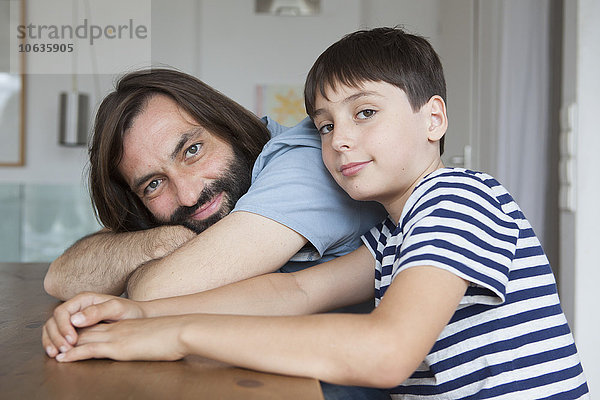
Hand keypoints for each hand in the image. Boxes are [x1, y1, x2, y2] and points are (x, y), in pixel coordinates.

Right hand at [42, 292, 145, 357]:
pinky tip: (56, 353)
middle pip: (53, 321)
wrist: (137, 316)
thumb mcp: (117, 308)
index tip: (71, 340)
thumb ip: (97, 311)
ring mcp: (73, 318)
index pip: (63, 312)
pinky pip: (58, 336)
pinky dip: (54, 344)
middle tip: (64, 350)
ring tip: (55, 354)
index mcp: (83, 299)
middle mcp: (76, 308)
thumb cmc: (129, 310)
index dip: (63, 327)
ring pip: (52, 329)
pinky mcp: (74, 330)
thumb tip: (75, 319)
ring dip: (51, 341)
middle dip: (55, 336)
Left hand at [53, 316, 188, 361]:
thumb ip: (147, 338)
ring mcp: (117, 336)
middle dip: (68, 337)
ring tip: (51, 352)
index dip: (82, 331)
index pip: (98, 326)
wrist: (182, 330)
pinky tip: (63, 358)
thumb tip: (150, 344)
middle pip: (86, 330)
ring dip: (65, 345)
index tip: (70, 337)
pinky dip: (73, 353)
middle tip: (53, 344)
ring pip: (82, 338)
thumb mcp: (157, 335)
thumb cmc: (175, 335)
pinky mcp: (118, 347)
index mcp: (126, 325)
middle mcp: (118, 328)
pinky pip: (90, 349)